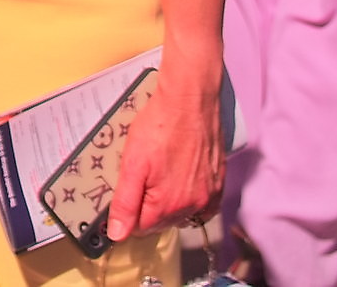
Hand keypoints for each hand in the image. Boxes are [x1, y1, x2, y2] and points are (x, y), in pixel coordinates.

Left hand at [106, 71, 223, 242]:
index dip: (127, 213)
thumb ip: (125, 202)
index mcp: (168, 205)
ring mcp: (209, 195)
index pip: (141, 228)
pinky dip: (189, 198)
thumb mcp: (132, 164)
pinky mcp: (219, 183)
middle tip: (139, 178)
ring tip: (157, 175)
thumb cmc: (159, 127)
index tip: (123, 196)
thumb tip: (117, 235)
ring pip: (181, 212)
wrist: (190, 101)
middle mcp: (193, 206)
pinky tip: (179, 181)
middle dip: (147, 206)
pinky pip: (202, 204)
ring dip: (167, 201)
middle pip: (162, 221)